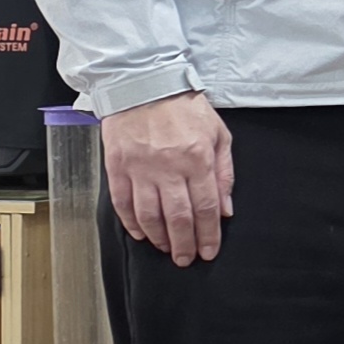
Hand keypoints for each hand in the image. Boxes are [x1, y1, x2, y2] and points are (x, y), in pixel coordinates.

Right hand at [103, 91, 234, 266]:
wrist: (144, 84)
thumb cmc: (184, 108)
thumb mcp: (218, 134)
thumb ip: (224, 173)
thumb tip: (226, 209)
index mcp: (197, 158)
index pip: (206, 208)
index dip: (208, 235)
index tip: (208, 252)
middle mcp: (169, 167)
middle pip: (178, 217)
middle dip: (184, 244)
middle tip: (186, 260)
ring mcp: (140, 168)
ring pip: (149, 215)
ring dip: (159, 238)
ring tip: (167, 249)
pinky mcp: (117, 166)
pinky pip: (123, 203)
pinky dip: (132, 223)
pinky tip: (141, 234)